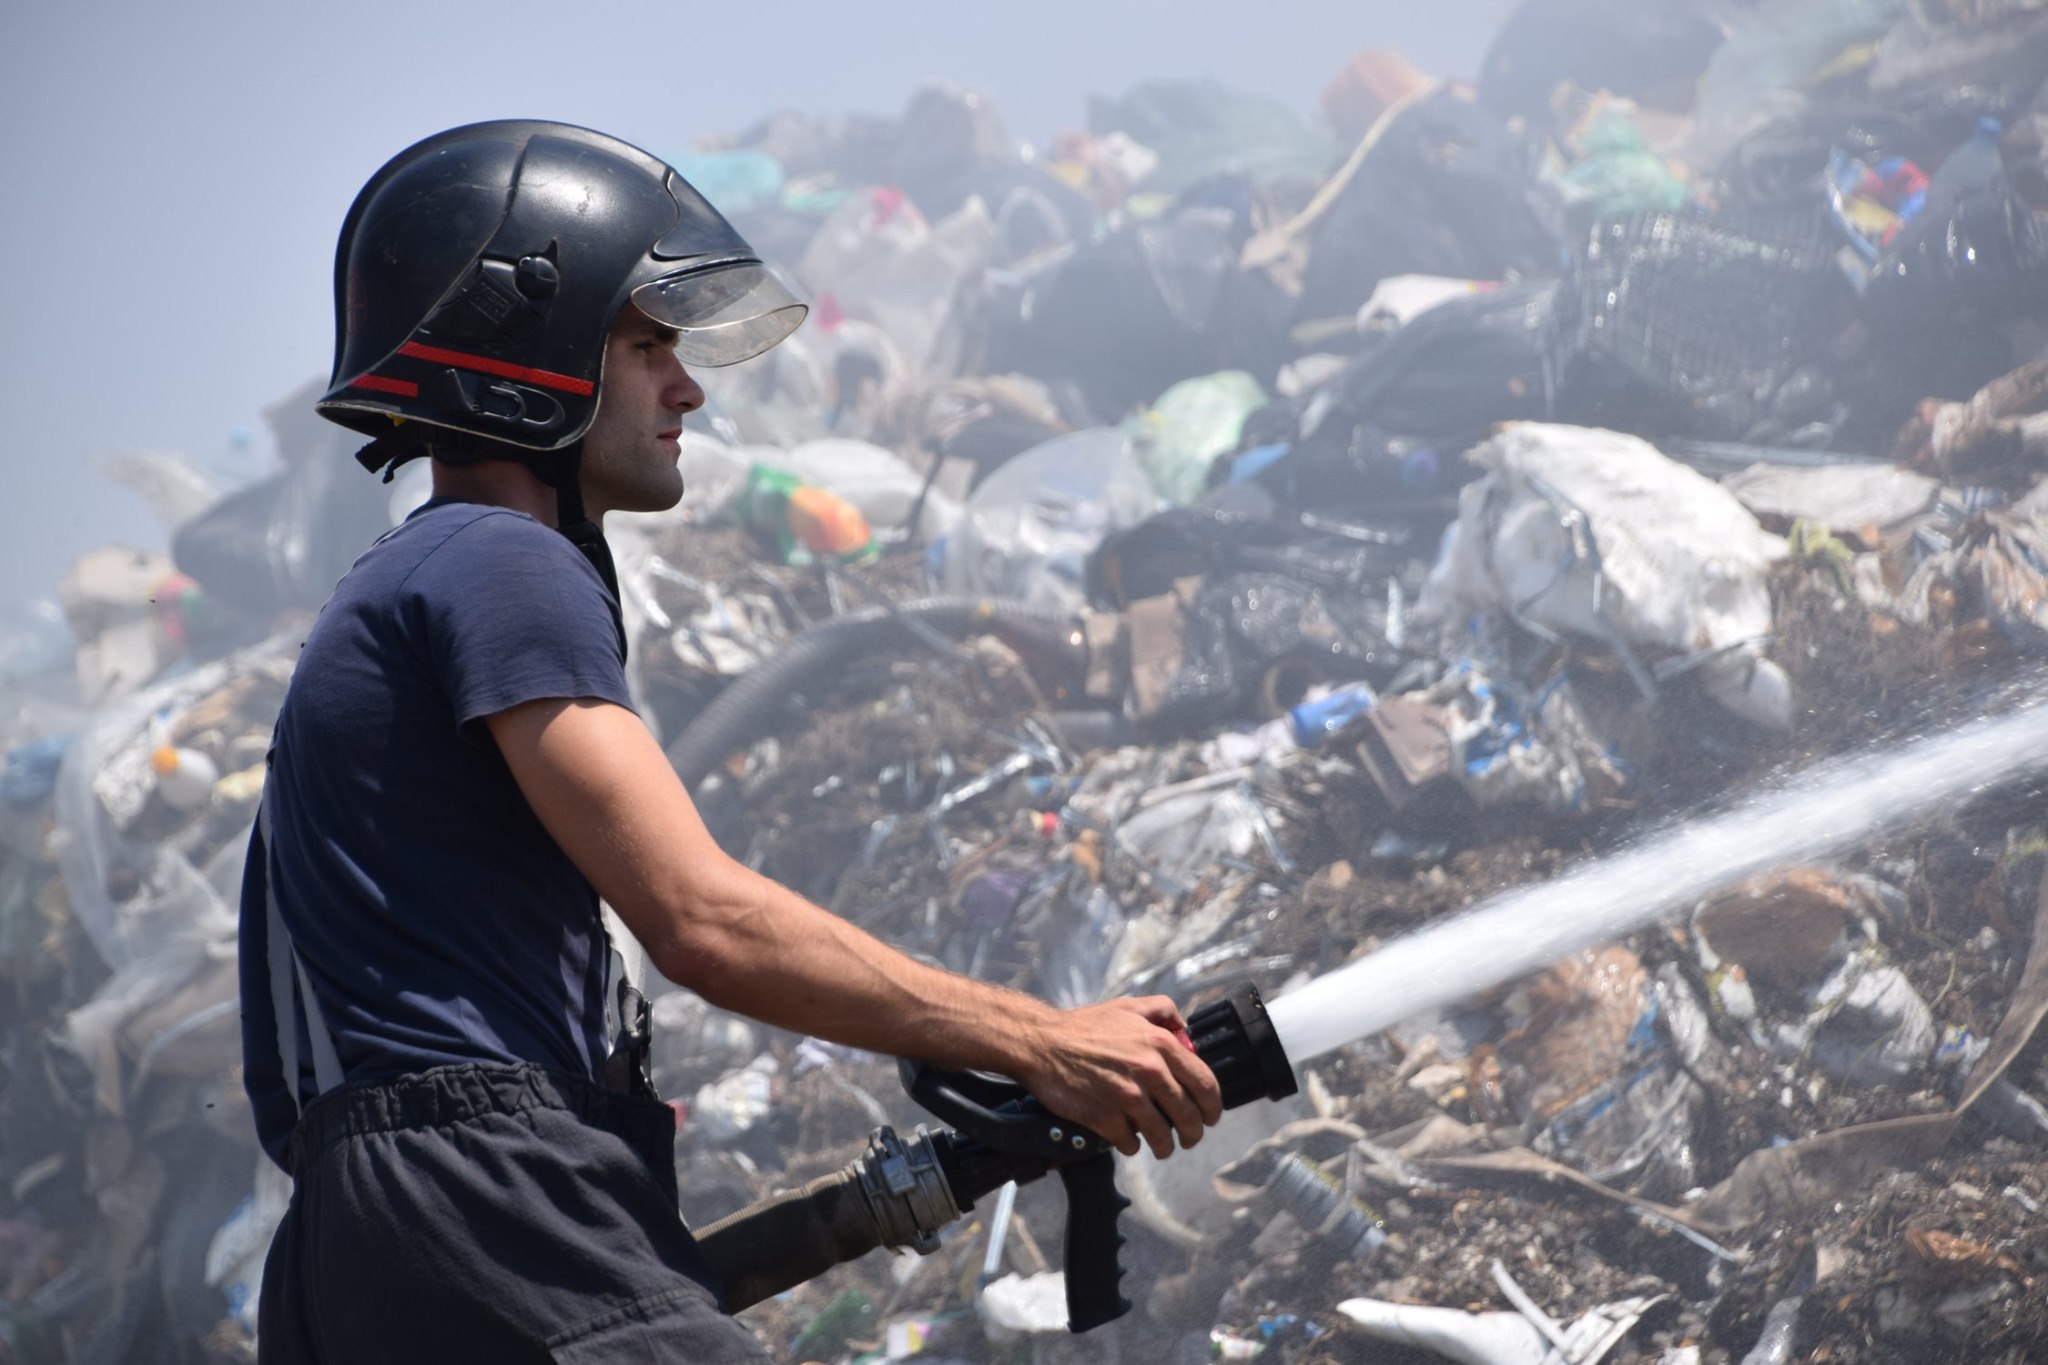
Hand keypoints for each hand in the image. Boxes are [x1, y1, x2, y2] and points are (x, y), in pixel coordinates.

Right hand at [1017, 997, 1224, 1158]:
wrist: (1042, 1044)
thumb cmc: (1083, 1027)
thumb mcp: (1128, 1006)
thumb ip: (1163, 1010)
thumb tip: (1186, 1029)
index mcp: (1160, 1044)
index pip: (1205, 1084)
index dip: (1213, 1106)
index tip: (1210, 1116)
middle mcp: (1149, 1071)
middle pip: (1189, 1116)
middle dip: (1194, 1132)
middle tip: (1190, 1137)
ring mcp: (1127, 1097)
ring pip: (1163, 1136)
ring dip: (1165, 1146)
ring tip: (1162, 1147)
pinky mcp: (1106, 1118)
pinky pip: (1131, 1143)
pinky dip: (1133, 1145)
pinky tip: (1128, 1140)